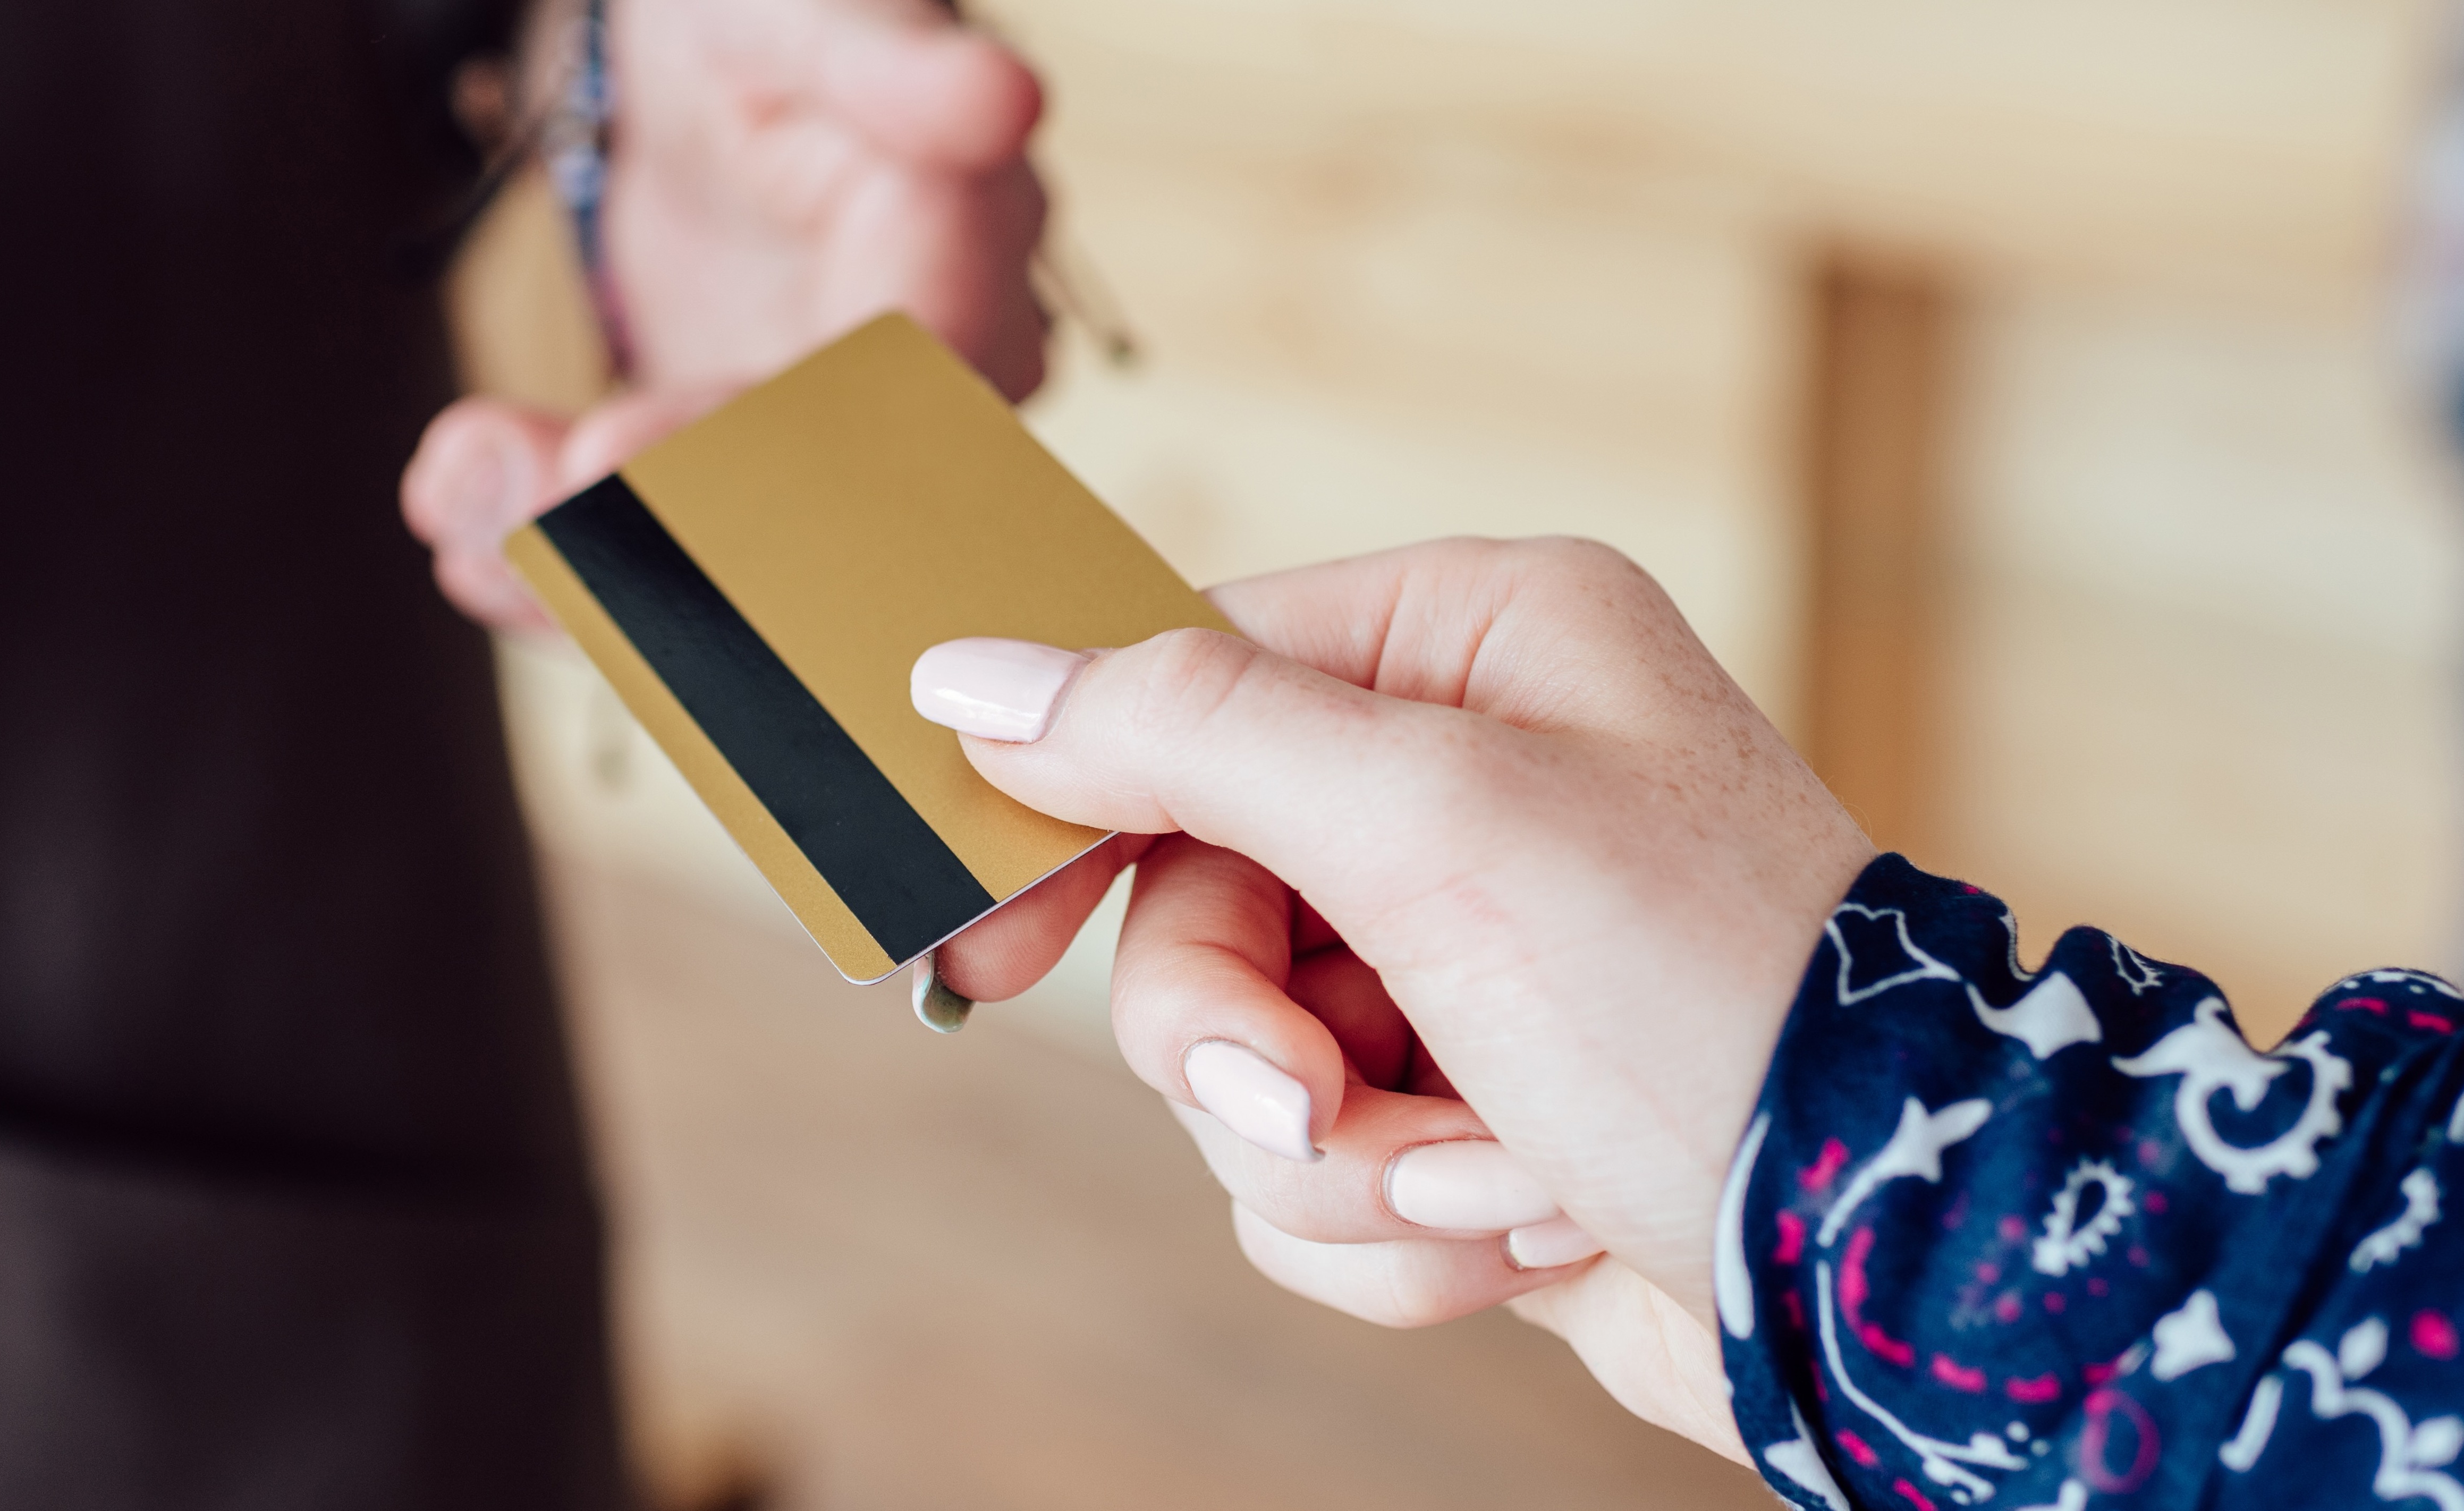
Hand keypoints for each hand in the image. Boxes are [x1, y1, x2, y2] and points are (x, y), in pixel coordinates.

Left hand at [404, 0, 1049, 633]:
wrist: (692, 72)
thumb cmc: (763, 19)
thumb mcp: (811, 14)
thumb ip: (895, 65)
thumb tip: (998, 105)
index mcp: (974, 256)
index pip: (896, 387)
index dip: (762, 443)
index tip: (602, 453)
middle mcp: (935, 381)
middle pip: (817, 511)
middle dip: (650, 529)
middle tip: (495, 509)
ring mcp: (838, 445)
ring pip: (741, 560)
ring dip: (590, 567)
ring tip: (456, 514)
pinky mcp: (749, 476)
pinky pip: (677, 559)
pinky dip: (567, 569)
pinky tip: (465, 544)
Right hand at [917, 537, 1878, 1459]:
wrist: (1885, 1267)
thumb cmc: (1711, 1002)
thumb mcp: (1440, 820)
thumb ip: (1190, 733)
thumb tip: (974, 674)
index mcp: (1468, 650)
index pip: (1177, 692)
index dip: (1067, 821)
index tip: (983, 954)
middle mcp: (1462, 789)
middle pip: (1187, 911)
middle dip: (1251, 1048)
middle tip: (1325, 1102)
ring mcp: (1457, 966)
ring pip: (1238, 1075)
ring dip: (1350, 1164)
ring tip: (1501, 1176)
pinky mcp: (1464, 1116)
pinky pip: (1313, 1184)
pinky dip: (1401, 1234)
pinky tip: (1531, 1226)